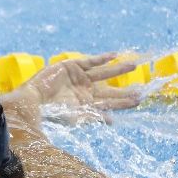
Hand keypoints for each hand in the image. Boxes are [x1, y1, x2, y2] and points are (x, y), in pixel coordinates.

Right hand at [26, 52, 140, 123]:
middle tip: (142, 89)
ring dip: (118, 70)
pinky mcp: (72, 65)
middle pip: (110, 90)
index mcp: (87, 104)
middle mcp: (86, 91)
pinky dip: (102, 58)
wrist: (34, 99)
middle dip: (125, 90)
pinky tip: (114, 56)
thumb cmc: (53, 112)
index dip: (124, 102)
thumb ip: (93, 118)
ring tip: (134, 65)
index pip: (110, 103)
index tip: (139, 100)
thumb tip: (112, 121)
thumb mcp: (75, 118)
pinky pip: (90, 61)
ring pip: (104, 73)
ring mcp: (80, 78)